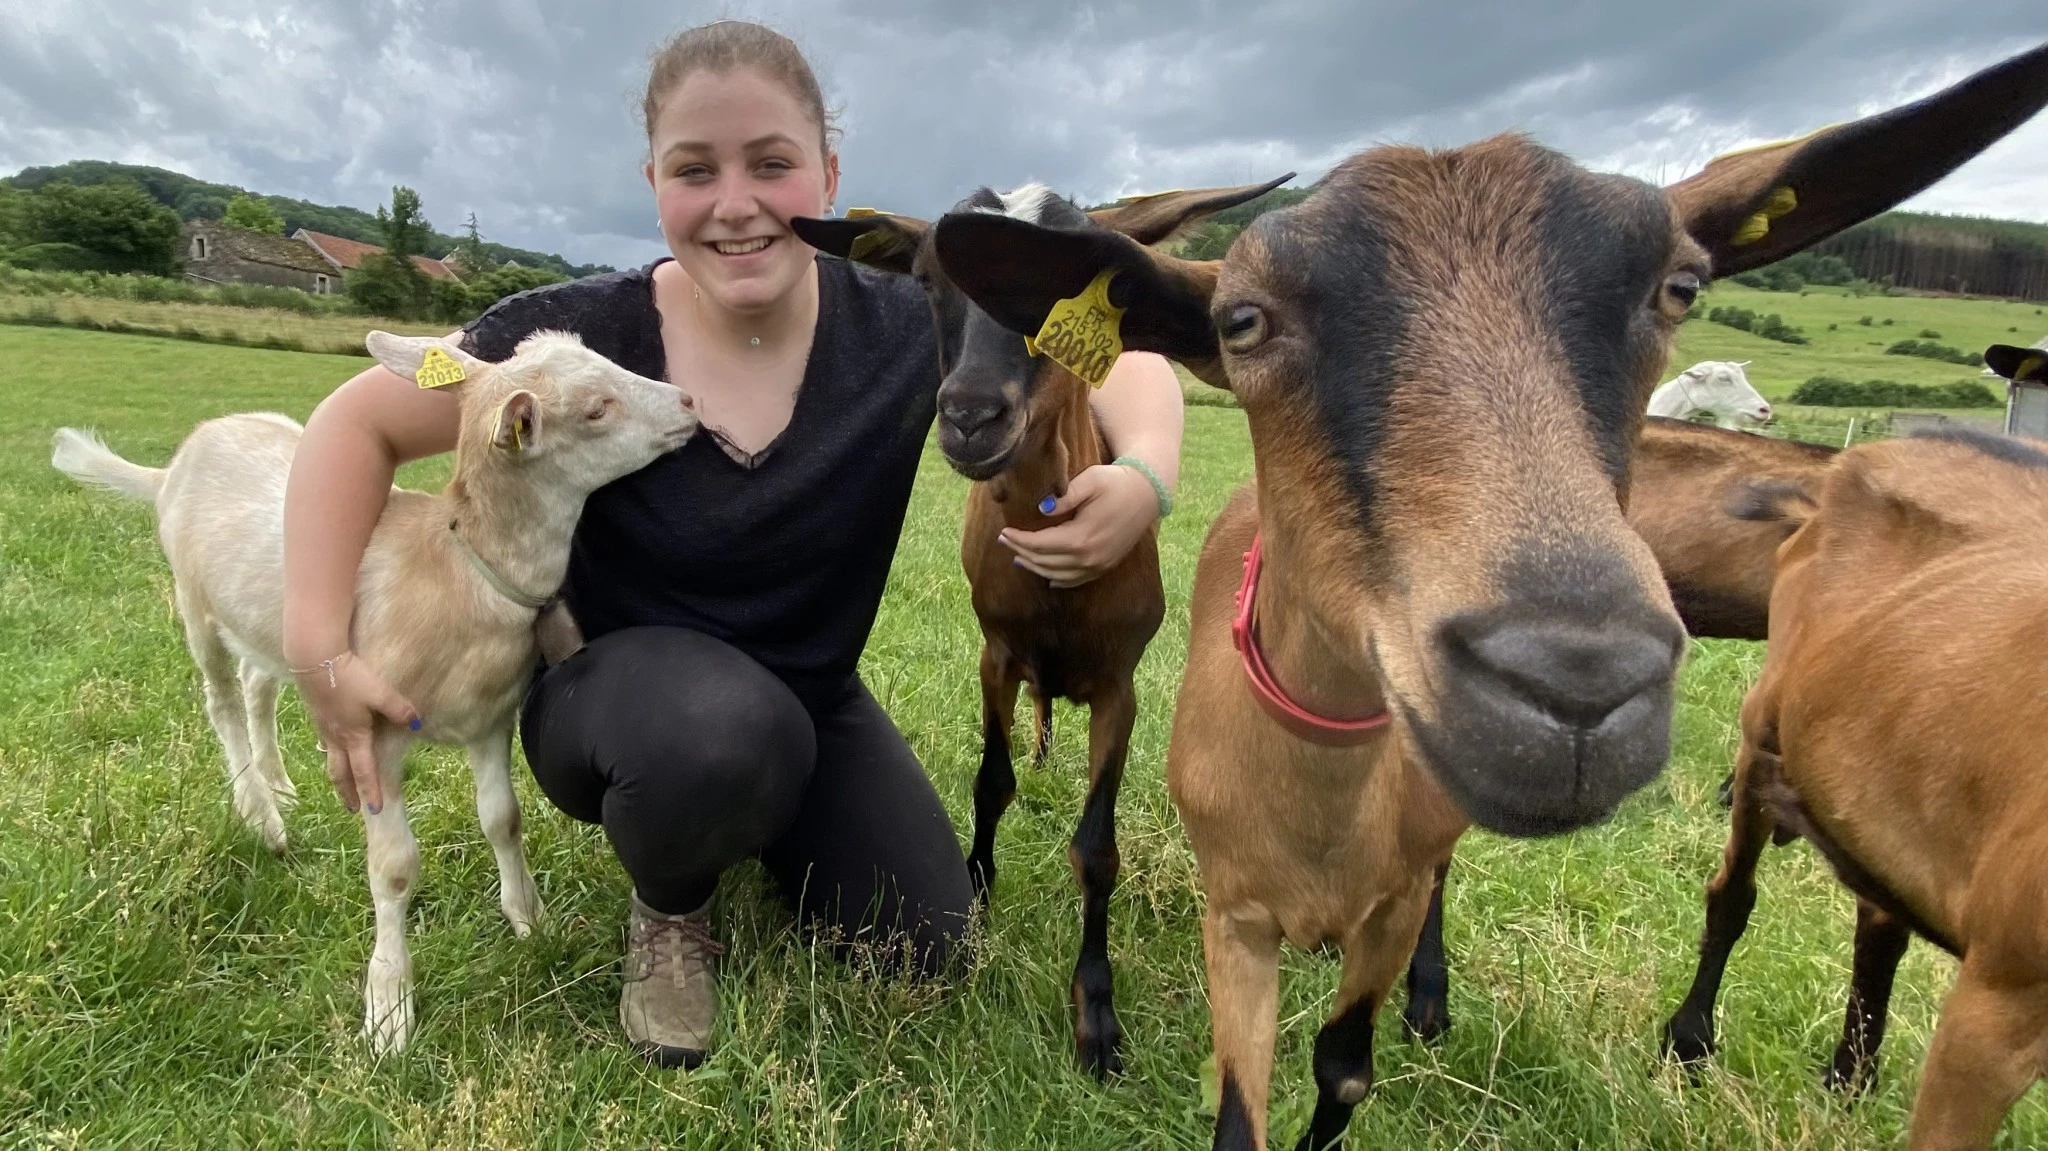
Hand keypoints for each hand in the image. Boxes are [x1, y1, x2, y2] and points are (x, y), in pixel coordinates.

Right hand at [293, 652, 418, 814]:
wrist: (314, 658)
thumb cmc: (350, 677)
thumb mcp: (381, 693)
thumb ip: (400, 710)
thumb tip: (418, 724)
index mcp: (354, 736)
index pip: (364, 772)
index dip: (370, 791)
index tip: (376, 810)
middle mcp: (335, 738)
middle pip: (340, 774)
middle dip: (348, 793)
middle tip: (354, 809)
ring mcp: (323, 727)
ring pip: (330, 759)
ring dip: (337, 776)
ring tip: (342, 784)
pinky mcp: (316, 715)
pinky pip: (324, 743)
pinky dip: (331, 755)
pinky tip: (333, 749)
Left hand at [999, 463, 1161, 587]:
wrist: (1148, 493)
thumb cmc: (1116, 482)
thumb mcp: (1089, 481)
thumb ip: (1064, 496)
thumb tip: (1041, 510)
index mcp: (1081, 537)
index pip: (1040, 545)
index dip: (1019, 540)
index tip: (1003, 532)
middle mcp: (1089, 557)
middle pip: (1045, 562)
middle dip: (1021, 552)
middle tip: (1004, 541)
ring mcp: (1098, 565)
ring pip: (1057, 575)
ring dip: (1035, 567)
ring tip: (1018, 558)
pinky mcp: (1105, 567)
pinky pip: (1076, 581)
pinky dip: (1057, 579)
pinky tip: (1047, 576)